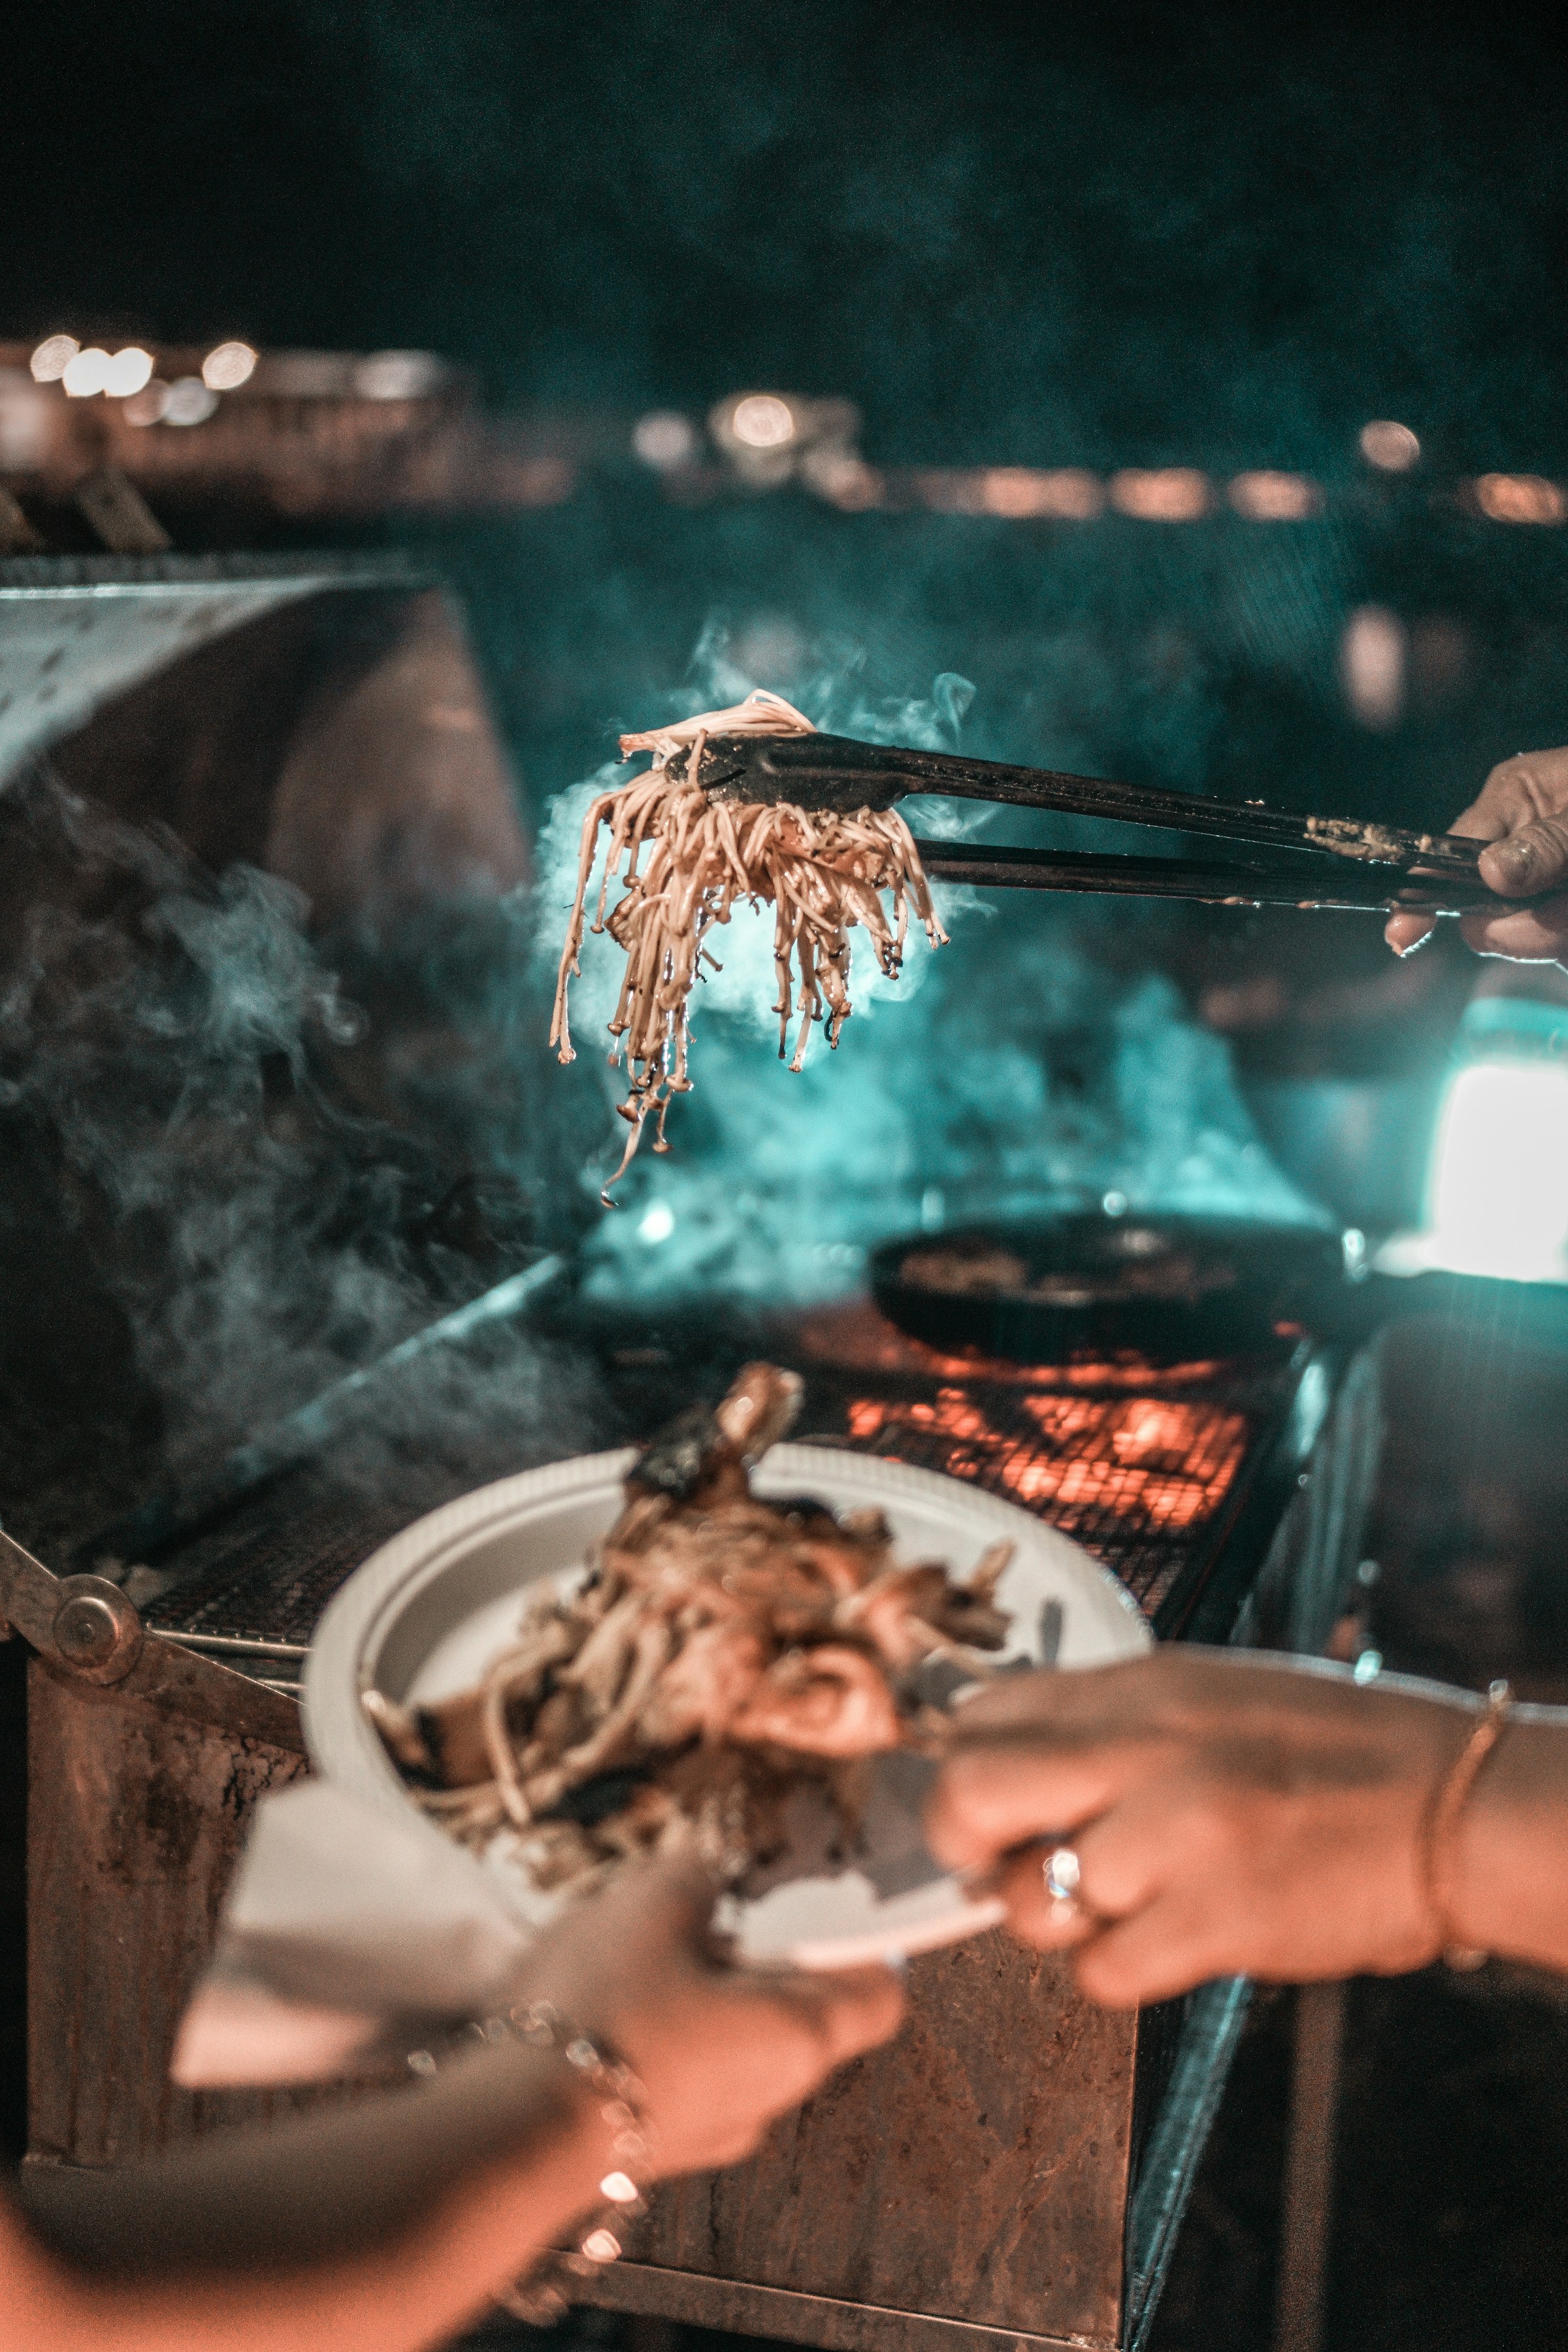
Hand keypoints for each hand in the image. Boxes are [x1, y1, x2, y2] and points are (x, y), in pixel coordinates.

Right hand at [506, 1858, 903, 2174]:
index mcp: (800, 2038)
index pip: (878, 1995)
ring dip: (707, 1995)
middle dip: (762, 1956)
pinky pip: (684, 2077)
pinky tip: (611, 2000)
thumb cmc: (606, 2014)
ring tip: (649, 1948)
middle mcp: (771, 2097)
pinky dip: (665, 2035)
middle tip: (716, 1909)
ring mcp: (712, 2133)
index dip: (865, 1941)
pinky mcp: (656, 2147)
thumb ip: (696, 1879)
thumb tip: (706, 1879)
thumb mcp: (653, 1906)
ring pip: (737, 2046)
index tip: (832, 1901)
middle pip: (802, 2015)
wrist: (511, 2134)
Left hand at [926, 1650, 1475, 2005]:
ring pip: (1031, 1902)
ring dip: (1055, 1918)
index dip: (955, 1759)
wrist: (1451, 1805)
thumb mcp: (1203, 1694)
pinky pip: (1099, 1973)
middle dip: (962, 1840)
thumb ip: (1102, 1721)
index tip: (977, 1798)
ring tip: (1118, 1902)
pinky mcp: (1214, 1923)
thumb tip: (994, 1758)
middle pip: (967, 1793)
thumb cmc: (1325, 1749)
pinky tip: (1165, 1939)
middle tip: (1000, 1860)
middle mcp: (1144, 1750)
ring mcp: (1177, 1836)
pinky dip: (1116, 1970)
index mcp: (1139, 1686)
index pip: (982, 1710)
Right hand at [1386, 746, 1567, 962]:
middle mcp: (1518, 849)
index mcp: (1511, 801)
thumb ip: (1549, 840)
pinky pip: (1557, 951)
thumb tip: (1491, 872)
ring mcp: (1543, 890)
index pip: (1446, 855)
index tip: (1402, 936)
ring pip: (1528, 940)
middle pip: (1486, 915)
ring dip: (1559, 936)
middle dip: (1526, 928)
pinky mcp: (1563, 918)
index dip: (1420, 898)